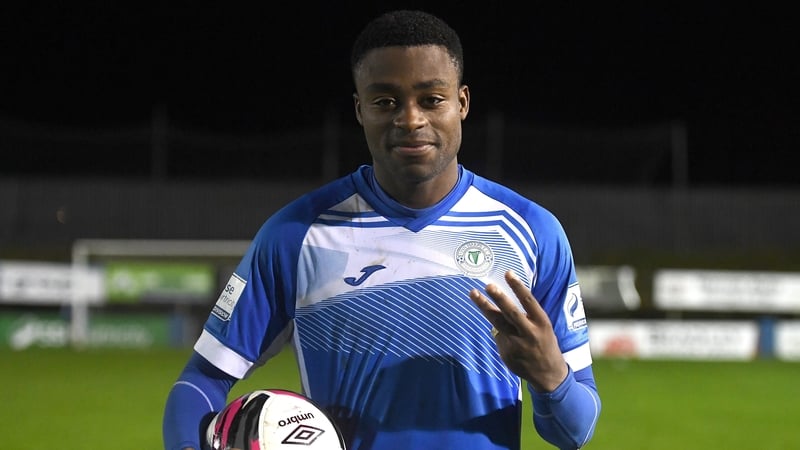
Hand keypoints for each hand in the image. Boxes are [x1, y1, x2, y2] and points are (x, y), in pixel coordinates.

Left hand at [469, 270, 567, 391]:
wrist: (549, 374)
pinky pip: (498, 337)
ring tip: (474, 293)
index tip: (508, 273)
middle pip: (511, 312)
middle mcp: (529, 332)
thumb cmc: (544, 343)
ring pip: (498, 323)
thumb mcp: (542, 327)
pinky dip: (499, 333)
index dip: (518, 286)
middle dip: (499, 298)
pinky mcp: (507, 353)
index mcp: (541, 323)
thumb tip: (501, 305)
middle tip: (488, 285)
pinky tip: (507, 337)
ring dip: (485, 307)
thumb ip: (525, 317)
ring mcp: (517, 344)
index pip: (529, 301)